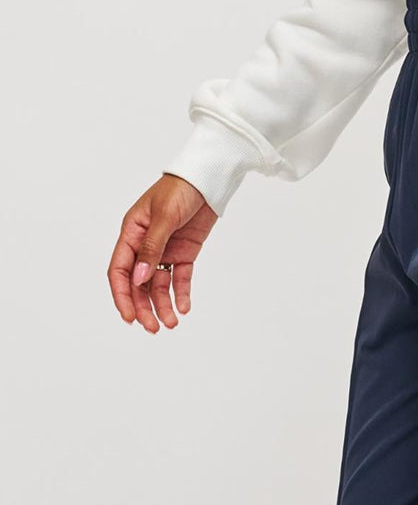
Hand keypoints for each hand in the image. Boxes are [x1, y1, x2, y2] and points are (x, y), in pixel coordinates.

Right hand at [107, 175, 216, 331]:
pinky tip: (184, 307)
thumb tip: (138, 278)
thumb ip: (152, 247)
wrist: (209, 176)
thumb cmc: (181, 188)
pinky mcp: (185, 251)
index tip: (130, 317)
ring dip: (162, 304)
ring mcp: (165, 249)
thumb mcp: (164, 216)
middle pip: (138, 284)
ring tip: (171, 324)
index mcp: (132, 233)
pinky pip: (179, 277)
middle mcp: (145, 244)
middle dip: (144, 307)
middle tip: (153, 328)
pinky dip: (181, 292)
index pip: (120, 271)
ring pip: (158, 284)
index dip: (122, 296)